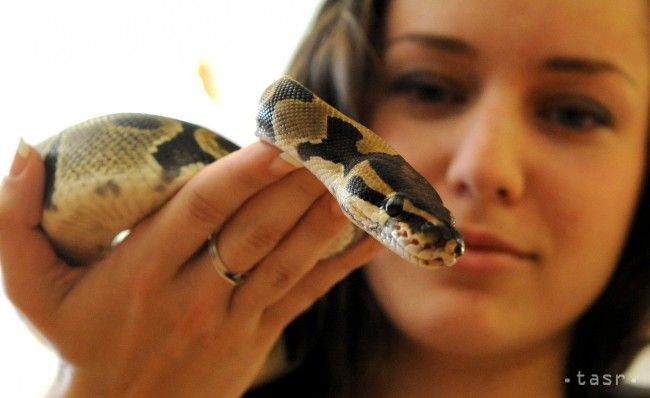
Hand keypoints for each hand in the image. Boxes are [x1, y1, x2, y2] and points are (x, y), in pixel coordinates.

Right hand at [0, 141, 379, 396]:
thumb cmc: (77, 341)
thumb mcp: (32, 287)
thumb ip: (15, 222)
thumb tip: (20, 153)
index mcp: (143, 272)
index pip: (199, 211)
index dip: (240, 174)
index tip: (274, 141)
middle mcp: (193, 293)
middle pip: (254, 230)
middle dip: (295, 185)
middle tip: (329, 144)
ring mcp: (231, 318)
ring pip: (286, 262)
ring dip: (325, 219)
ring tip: (357, 181)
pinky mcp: (257, 336)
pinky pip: (304, 297)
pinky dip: (338, 266)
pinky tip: (368, 239)